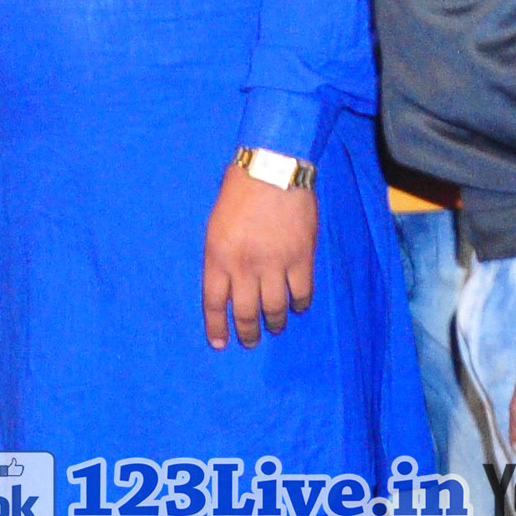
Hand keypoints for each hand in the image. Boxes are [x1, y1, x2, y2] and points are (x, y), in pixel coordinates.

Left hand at [200, 166, 317, 349]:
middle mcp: (244, 266)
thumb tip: (229, 284)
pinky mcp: (301, 259)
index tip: (220, 344)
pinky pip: (302, 293)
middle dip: (248, 332)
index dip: (216, 327)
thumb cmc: (238, 193)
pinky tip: (298, 307)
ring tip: (276, 327)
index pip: (214, 303)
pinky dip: (300, 304)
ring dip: (275, 322)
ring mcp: (275, 264)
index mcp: (218, 257)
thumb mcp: (215, 226)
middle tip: (251, 342)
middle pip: (246, 312)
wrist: (272, 171)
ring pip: (275, 308)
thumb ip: (221, 257)